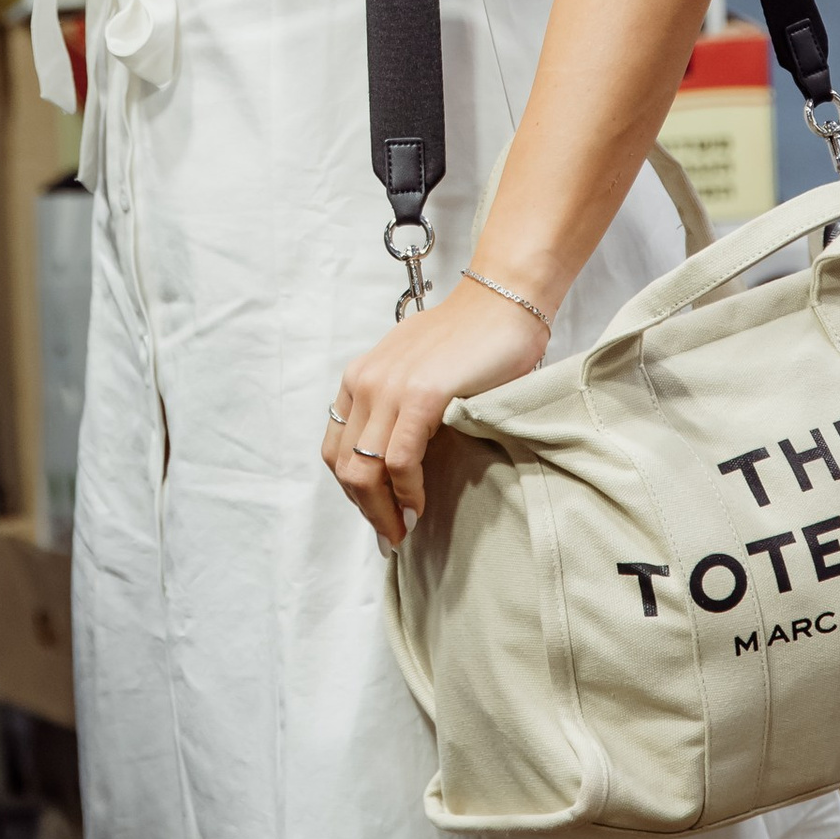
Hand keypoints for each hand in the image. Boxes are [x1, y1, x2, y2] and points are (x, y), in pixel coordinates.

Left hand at [322, 275, 553, 550]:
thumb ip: (398, 406)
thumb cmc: (470, 340)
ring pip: (365, 469)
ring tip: (404, 530)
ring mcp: (390, 388)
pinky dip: (407, 491)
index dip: (353, 491)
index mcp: (360, 378)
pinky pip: (400, 459)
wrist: (503, 302)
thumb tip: (395, 463)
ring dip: (383, 510)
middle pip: (344, 465)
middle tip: (391, 536)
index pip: (336, 449)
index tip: (377, 515)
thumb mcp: (415, 371)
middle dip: (366, 509)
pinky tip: (420, 505)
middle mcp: (365, 381)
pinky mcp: (422, 395)